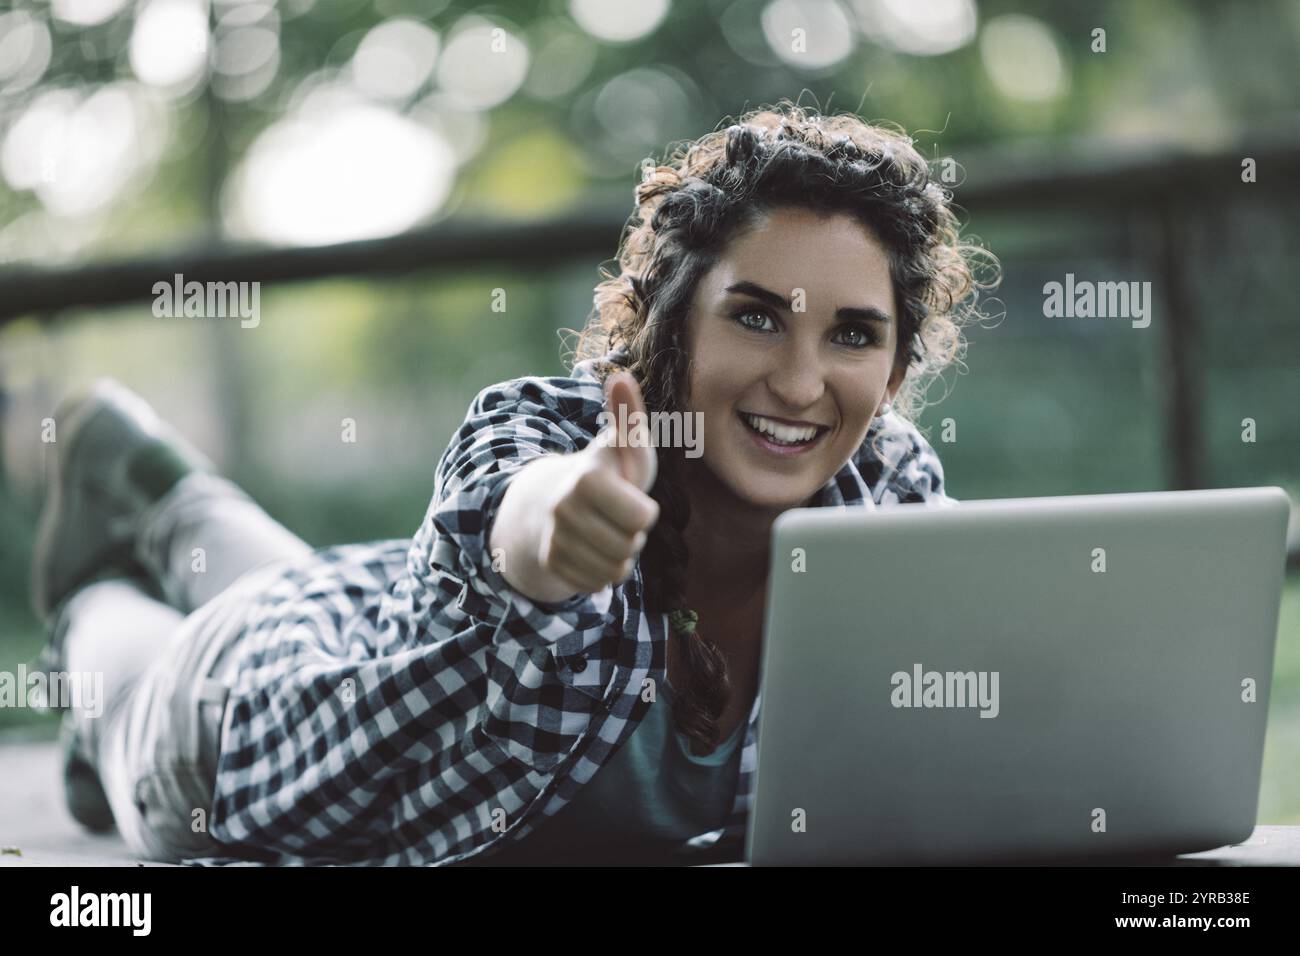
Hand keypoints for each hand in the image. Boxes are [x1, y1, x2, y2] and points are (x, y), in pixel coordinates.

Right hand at [536, 371, 659, 593]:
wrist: (556, 502)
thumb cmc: (607, 473)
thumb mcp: (623, 446)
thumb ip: (629, 416)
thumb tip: (621, 376)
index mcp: (586, 478)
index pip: (643, 518)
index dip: (645, 512)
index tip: (629, 497)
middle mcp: (562, 508)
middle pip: (630, 547)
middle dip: (633, 536)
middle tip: (616, 517)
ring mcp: (553, 538)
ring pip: (614, 570)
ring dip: (620, 556)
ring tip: (607, 533)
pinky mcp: (551, 563)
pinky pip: (597, 584)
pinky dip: (602, 573)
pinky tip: (592, 552)